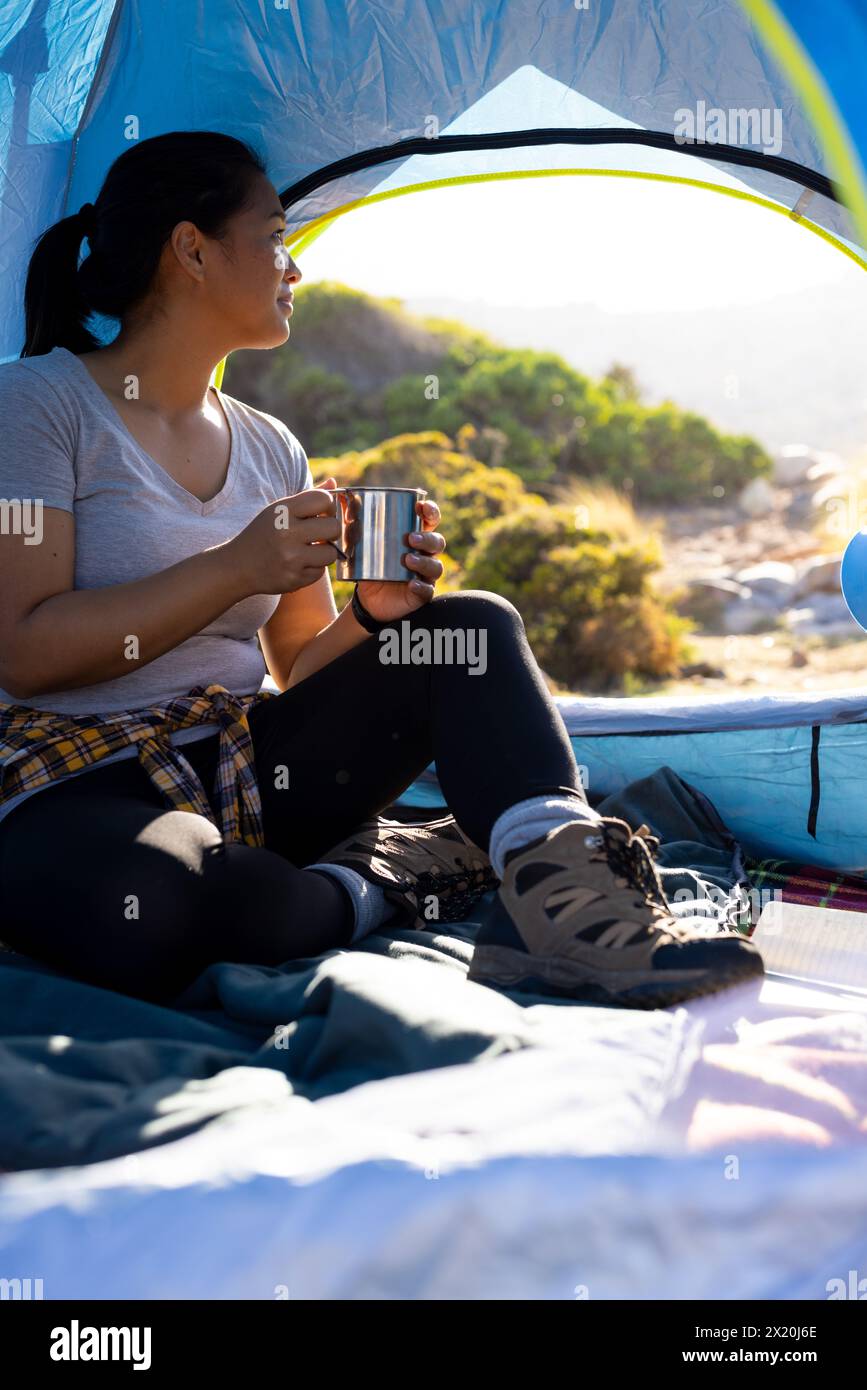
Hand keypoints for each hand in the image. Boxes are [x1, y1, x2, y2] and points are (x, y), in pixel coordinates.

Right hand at [227, 476, 341, 595]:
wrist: (238, 566)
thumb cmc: (264, 534)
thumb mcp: (278, 510)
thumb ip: (307, 497)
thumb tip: (333, 483)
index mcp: (282, 510)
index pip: (323, 499)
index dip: (329, 506)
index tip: (322, 513)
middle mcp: (286, 533)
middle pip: (333, 528)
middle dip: (331, 531)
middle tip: (320, 534)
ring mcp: (290, 558)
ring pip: (331, 553)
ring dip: (324, 552)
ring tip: (309, 550)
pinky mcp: (293, 579)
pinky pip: (320, 572)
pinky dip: (313, 568)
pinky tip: (299, 564)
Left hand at [356, 497, 445, 622]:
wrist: (366, 598)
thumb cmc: (365, 563)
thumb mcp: (356, 540)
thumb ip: (346, 515)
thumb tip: (331, 484)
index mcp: (414, 535)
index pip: (430, 519)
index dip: (431, 511)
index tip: (422, 507)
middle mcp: (424, 553)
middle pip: (437, 541)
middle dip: (427, 538)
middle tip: (410, 538)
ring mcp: (425, 574)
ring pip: (435, 566)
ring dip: (424, 561)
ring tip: (408, 559)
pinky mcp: (421, 593)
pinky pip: (427, 590)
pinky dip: (422, 586)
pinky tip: (412, 583)